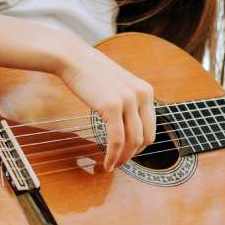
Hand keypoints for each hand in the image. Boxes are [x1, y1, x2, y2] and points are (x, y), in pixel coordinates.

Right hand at [56, 45, 155, 170]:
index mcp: (146, 91)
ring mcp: (128, 100)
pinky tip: (107, 163)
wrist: (73, 59)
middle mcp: (142, 95)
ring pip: (133, 141)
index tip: (128, 153)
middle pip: (145, 137)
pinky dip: (113, 156)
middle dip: (133, 154)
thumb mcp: (119, 86)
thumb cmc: (91, 73)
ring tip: (112, 165)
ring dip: (123, 158)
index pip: (150, 127)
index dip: (140, 145)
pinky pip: (117, 140)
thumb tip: (129, 127)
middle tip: (120, 163)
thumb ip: (128, 102)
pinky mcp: (112, 107)